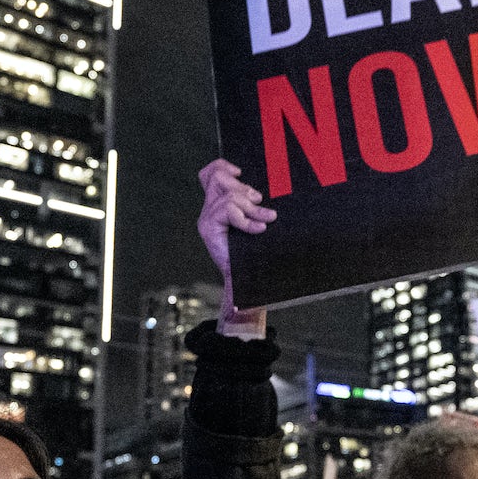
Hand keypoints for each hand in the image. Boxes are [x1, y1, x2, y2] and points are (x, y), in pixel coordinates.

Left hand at [196, 160, 273, 334]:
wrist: (239, 272)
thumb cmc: (244, 277)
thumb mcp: (241, 284)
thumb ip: (237, 295)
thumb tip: (236, 310)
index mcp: (210, 231)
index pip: (225, 209)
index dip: (245, 216)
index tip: (263, 229)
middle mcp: (208, 215)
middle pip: (226, 192)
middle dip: (251, 205)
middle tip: (269, 219)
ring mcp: (212, 204)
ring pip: (223, 180)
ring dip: (247, 190)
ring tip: (261, 203)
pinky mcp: (219, 197)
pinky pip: (212, 172)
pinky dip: (224, 168)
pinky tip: (238, 171)